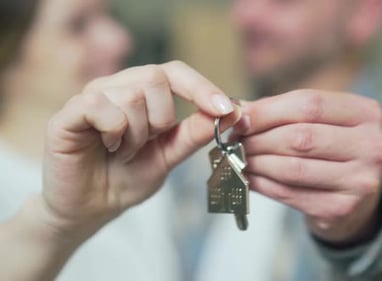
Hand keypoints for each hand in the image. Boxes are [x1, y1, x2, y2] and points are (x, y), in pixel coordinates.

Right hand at [41, 61, 239, 239]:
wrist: (92, 209)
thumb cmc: (128, 178)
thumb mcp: (169, 156)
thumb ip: (194, 134)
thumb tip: (231, 113)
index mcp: (142, 93)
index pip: (175, 72)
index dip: (201, 87)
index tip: (226, 109)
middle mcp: (116, 87)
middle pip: (154, 77)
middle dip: (161, 119)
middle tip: (148, 143)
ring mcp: (90, 97)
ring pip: (130, 95)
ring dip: (136, 134)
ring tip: (125, 152)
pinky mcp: (68, 114)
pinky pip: (98, 106)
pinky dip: (114, 132)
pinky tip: (109, 147)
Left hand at [234, 90, 381, 244]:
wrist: (355, 197)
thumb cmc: (331, 150)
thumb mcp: (318, 122)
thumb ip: (282, 112)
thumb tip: (237, 112)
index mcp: (367, 114)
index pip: (310, 104)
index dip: (268, 110)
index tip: (239, 117)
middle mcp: (373, 146)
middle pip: (301, 137)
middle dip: (259, 138)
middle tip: (234, 140)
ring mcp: (360, 181)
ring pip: (292, 168)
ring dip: (256, 162)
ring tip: (237, 157)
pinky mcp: (341, 208)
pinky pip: (289, 194)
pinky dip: (262, 184)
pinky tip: (248, 177)